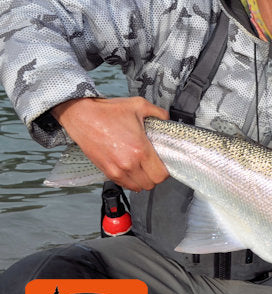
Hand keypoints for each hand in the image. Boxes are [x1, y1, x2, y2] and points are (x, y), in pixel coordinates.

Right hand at [51, 97, 169, 191]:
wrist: (82, 116)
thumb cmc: (108, 112)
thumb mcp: (139, 105)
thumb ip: (159, 113)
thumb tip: (166, 118)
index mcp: (140, 150)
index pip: (161, 174)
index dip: (166, 169)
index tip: (164, 162)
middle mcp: (129, 163)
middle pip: (151, 184)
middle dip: (156, 175)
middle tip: (155, 164)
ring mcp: (116, 170)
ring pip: (138, 187)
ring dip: (143, 179)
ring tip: (143, 167)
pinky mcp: (106, 171)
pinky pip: (124, 185)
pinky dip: (130, 180)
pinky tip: (131, 168)